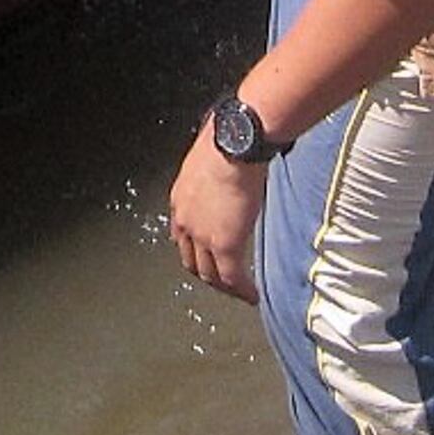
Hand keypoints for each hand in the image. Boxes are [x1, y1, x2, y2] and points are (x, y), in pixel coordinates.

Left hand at [167, 131, 263, 305]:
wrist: (235, 143)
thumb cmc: (228, 139)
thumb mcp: (211, 157)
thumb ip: (216, 169)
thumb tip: (231, 161)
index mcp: (181, 198)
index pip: (182, 234)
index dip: (195, 249)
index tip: (207, 256)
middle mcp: (185, 220)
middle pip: (191, 259)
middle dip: (207, 273)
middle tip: (223, 282)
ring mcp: (202, 236)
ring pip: (210, 274)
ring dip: (225, 287)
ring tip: (239, 293)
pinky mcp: (224, 244)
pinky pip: (231, 278)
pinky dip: (241, 291)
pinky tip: (252, 296)